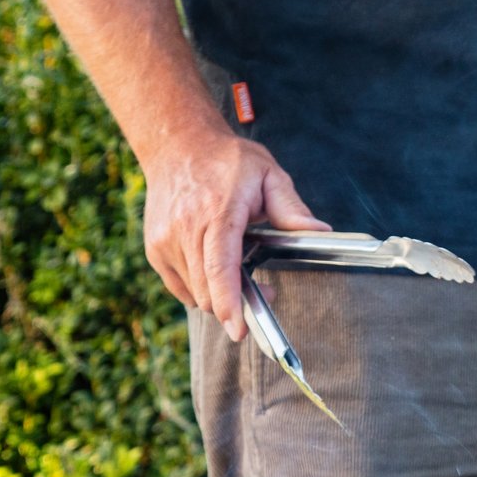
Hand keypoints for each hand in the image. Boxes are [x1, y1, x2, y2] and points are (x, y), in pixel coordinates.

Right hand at [141, 131, 327, 342]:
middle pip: (208, 289)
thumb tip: (321, 232)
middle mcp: (184, 230)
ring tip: (241, 268)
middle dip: (238, 304)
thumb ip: (292, 208)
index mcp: (216, 213)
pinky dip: (202, 288)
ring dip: (220, 295)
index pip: (220, 267)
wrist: (177, 145)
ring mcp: (165, 241)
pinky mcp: (155, 249)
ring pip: (196, 293)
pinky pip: (181, 287)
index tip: (239, 330)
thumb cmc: (228, 160)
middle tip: (266, 291)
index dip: (230, 302)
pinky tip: (216, 266)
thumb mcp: (269, 174)